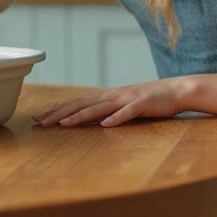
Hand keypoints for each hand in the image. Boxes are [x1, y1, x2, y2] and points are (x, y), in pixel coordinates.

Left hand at [33, 78, 188, 127]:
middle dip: (59, 114)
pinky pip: (127, 113)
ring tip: (63, 124)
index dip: (58, 111)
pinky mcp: (142, 105)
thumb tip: (91, 121)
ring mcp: (127, 99)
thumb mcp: (125, 105)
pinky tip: (105, 125)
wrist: (176, 90)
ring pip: (99, 108)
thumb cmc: (150, 100)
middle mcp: (113, 96)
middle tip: (40, 122)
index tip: (40, 118)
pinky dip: (116, 118)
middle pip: (81, 105)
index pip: (77, 104)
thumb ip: (109, 111)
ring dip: (80, 116)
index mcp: (107, 97)